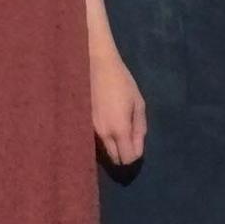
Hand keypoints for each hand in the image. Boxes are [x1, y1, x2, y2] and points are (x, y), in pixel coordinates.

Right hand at [89, 47, 146, 165]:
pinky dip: (105, 137)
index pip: (127, 159)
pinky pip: (97, 139)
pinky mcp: (85, 123)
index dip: (135, 155)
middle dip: (124, 154)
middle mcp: (103, 134)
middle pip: (115, 159)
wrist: (95, 64)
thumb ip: (140, 127)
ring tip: (118, 125)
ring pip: (105, 149)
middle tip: (129, 136)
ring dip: (114, 145)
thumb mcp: (138, 102)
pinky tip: (107, 120)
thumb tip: (138, 146)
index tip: (137, 141)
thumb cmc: (121, 81)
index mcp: (119, 129)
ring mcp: (91, 130)